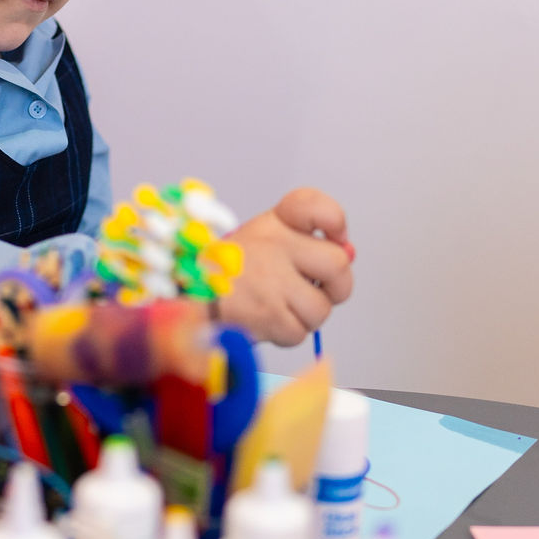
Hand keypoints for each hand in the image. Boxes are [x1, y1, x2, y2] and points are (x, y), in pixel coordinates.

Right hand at [217, 187, 354, 346]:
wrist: (190, 301)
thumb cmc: (229, 274)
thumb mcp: (263, 244)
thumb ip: (307, 246)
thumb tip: (348, 253)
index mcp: (272, 224)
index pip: (313, 205)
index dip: (334, 221)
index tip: (333, 236)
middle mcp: (273, 244)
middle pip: (337, 264)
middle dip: (336, 287)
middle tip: (317, 290)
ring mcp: (272, 279)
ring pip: (322, 307)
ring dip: (305, 316)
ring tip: (280, 308)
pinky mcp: (270, 313)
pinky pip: (300, 332)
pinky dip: (286, 333)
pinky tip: (266, 321)